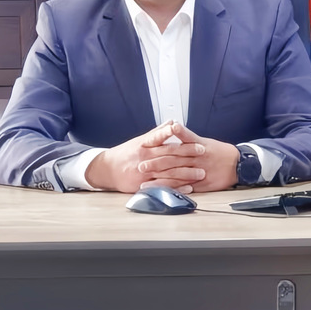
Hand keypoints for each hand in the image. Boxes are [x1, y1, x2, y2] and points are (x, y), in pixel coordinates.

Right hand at [85, 121, 206, 193]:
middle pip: (169, 154)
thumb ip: (158, 132)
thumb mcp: (140, 140)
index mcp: (145, 144)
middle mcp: (146, 157)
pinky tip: (189, 187)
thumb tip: (172, 122)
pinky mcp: (145, 185)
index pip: (163, 138)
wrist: (107, 169)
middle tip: (203, 151)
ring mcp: (145, 172)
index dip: (178, 137)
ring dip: (186, 172)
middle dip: (187, 153)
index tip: (192, 136)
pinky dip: (177, 187)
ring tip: (201, 172)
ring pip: (169, 171)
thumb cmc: (126, 153)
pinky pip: (163, 186)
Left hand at [137, 122, 238, 192]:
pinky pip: (187, 187)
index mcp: (195, 144)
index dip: (159, 145)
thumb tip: (171, 126)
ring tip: (146, 183)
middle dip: (156, 163)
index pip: (174, 143)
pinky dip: (175, 190)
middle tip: (141, 166)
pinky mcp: (202, 183)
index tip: (144, 145)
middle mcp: (196, 157)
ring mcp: (199, 171)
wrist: (238, 163)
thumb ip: (186, 136)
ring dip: (161, 180)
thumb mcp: (202, 140)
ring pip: (178, 175)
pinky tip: (164, 193)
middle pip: (173, 160)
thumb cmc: (218, 151)